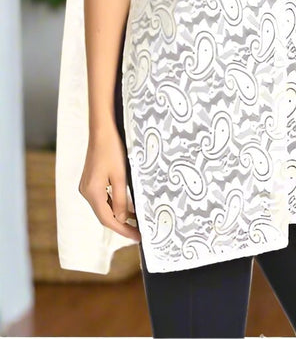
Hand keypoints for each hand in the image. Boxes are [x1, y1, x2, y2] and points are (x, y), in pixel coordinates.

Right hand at [78, 124, 141, 242]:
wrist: (102, 129)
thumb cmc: (112, 150)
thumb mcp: (120, 176)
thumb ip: (120, 200)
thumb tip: (121, 220)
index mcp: (92, 193)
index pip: (108, 220)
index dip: (123, 230)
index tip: (138, 237)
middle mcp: (86, 192)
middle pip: (104, 215)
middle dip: (122, 225)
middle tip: (139, 232)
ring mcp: (87, 186)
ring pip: (104, 207)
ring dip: (119, 214)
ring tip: (136, 221)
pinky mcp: (90, 181)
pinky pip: (103, 198)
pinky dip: (114, 204)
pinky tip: (127, 206)